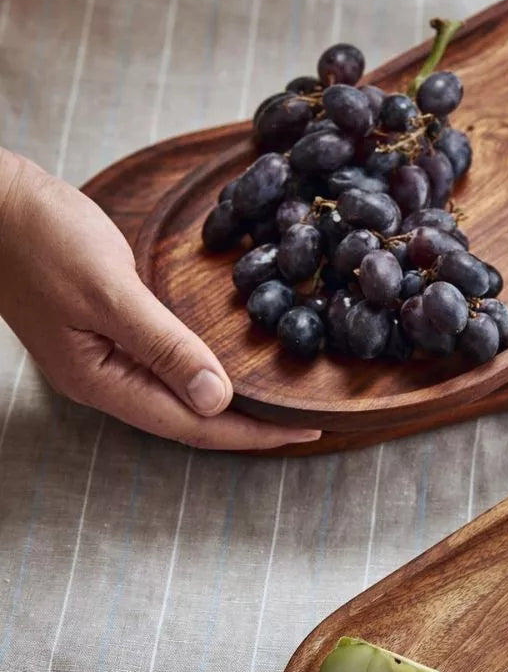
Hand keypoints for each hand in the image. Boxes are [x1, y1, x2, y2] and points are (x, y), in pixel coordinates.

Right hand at [0, 150, 321, 449]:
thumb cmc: (40, 238)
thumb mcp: (109, 290)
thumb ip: (163, 346)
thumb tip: (216, 399)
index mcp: (102, 381)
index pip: (193, 425)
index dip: (252, 433)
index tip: (305, 429)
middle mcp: (104, 381)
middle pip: (188, 422)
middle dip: (247, 428)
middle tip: (303, 423)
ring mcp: (103, 360)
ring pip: (177, 400)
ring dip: (228, 407)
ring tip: (276, 408)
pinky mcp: (106, 335)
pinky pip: (166, 371)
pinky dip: (204, 375)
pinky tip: (228, 370)